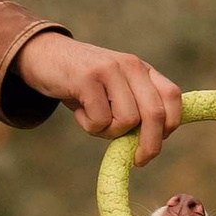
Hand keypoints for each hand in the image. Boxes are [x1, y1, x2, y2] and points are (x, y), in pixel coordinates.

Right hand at [17, 33, 182, 162]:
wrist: (43, 54)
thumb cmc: (81, 83)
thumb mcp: (115, 89)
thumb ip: (134, 108)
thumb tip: (150, 145)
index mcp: (141, 69)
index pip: (172, 97)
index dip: (170, 125)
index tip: (156, 144)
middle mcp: (131, 65)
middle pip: (155, 114)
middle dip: (149, 145)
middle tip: (138, 161)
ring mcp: (110, 70)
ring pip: (127, 121)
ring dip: (108, 132)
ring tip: (92, 117)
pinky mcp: (87, 78)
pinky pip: (100, 120)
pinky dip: (88, 125)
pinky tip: (78, 110)